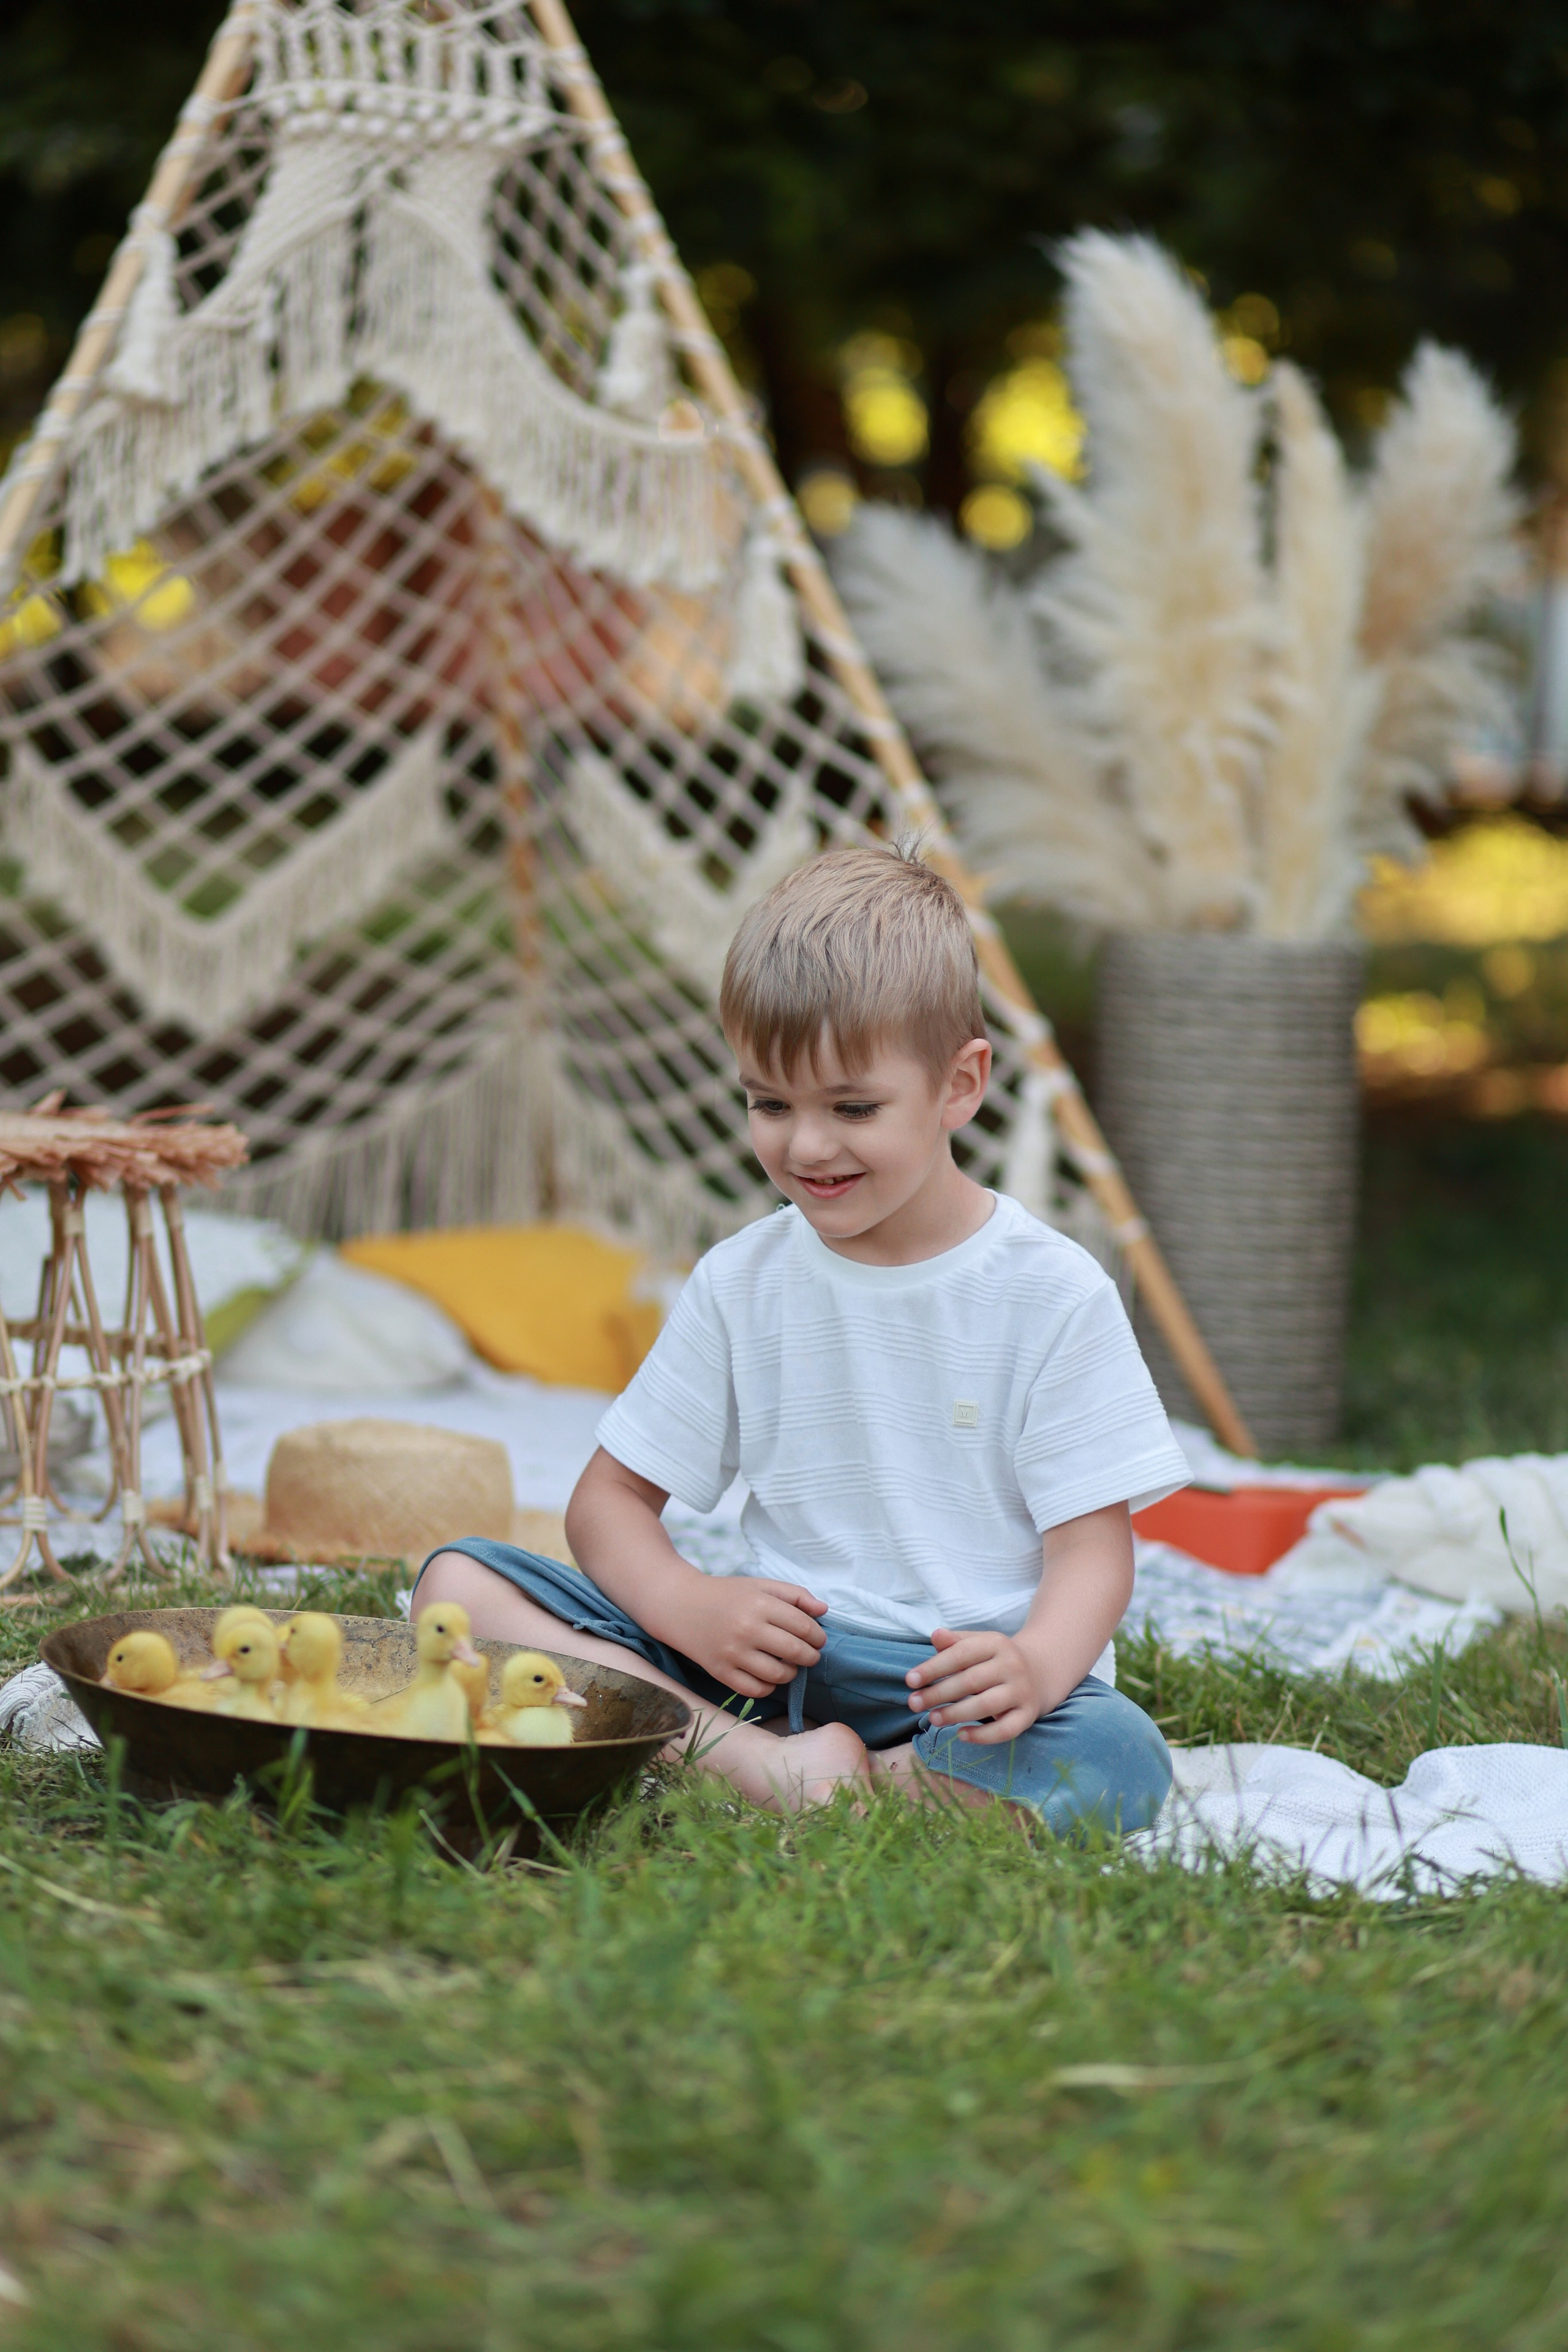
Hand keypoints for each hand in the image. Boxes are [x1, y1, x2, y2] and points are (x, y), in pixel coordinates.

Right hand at [682, 1576, 826, 1698]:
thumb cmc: (726, 1595)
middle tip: (810, 1655)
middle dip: (810, 1656)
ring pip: (778, 1675)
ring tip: (790, 1666)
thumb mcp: (760, 1585)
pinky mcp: (720, 1672)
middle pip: (795, 1652)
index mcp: (759, 1604)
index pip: (803, 1626)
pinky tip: (770, 1677)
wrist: (681, 1606)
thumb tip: (824, 1611)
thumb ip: (794, 1594)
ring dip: (792, 1674)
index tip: (818, 1639)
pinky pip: (755, 1690)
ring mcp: (732, 1653)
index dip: (817, 1636)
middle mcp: (747, 1629)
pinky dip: (769, 1687)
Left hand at [906, 1626, 1045, 1744]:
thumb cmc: (997, 1659)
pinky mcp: (1028, 1715)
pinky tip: (961, 1735)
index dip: (933, 1668)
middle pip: (970, 1681)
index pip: (960, 1655)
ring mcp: (1022, 1691)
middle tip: (914, 1703)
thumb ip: (955, 1642)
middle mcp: (1012, 1665)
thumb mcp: (978, 1643)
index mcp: (996, 1643)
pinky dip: (983, 1736)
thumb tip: (935, 1636)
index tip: (910, 1680)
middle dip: (939, 1693)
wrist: (1041, 1671)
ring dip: (956, 1714)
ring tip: (933, 1719)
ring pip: (986, 1705)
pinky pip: (1006, 1730)